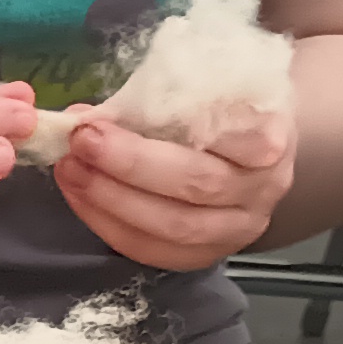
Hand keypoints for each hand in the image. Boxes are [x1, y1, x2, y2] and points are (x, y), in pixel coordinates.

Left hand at [53, 106, 297, 269]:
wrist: (256, 147)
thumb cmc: (225, 109)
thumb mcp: (206, 88)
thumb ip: (157, 99)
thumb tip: (84, 116)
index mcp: (271, 137)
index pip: (218, 135)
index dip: (165, 126)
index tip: (104, 118)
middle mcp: (262, 189)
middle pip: (194, 184)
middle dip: (127, 165)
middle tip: (80, 144)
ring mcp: (238, 230)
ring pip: (173, 227)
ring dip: (111, 201)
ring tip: (71, 172)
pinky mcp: (209, 255)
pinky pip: (156, 252)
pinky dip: (112, 227)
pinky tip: (82, 200)